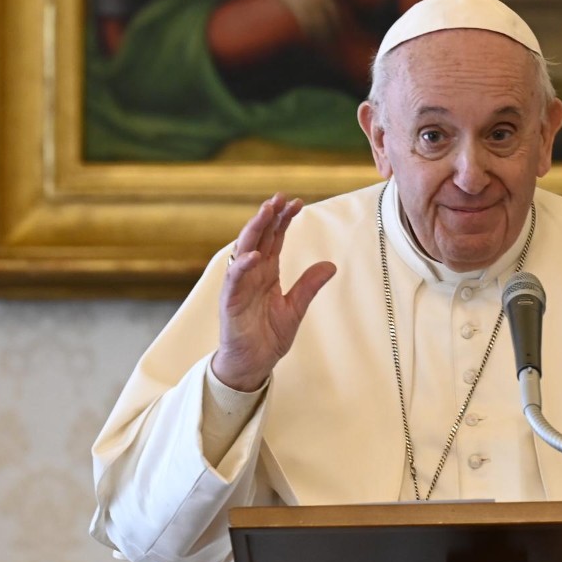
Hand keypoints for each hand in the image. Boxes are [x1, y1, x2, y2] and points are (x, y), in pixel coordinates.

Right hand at [212, 194, 335, 391]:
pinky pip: (234, 279)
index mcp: (266, 273)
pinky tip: (255, 254)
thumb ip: (309, 286)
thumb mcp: (296, 308)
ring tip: (266, 212)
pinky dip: (243, 265)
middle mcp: (251, 274)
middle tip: (280, 197)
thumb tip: (331, 265)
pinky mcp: (230, 301)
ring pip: (244, 250)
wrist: (253, 363)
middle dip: (269, 216)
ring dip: (254, 230)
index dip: (284, 220)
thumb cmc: (268, 337)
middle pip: (259, 237)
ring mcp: (239, 285)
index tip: (297, 203)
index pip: (275, 239)